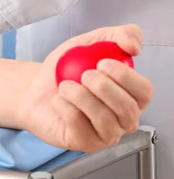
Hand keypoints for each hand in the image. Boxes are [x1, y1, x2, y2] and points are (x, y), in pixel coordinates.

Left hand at [18, 24, 152, 152]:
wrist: (35, 87)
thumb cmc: (66, 69)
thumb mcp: (90, 43)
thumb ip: (118, 35)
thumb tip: (134, 45)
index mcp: (131, 95)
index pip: (144, 91)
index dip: (127, 77)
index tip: (103, 63)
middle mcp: (123, 119)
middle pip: (128, 109)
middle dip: (104, 89)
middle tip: (84, 75)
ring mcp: (105, 134)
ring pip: (105, 121)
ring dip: (82, 98)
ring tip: (65, 86)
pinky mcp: (83, 143)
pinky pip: (80, 128)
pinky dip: (66, 109)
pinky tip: (58, 100)